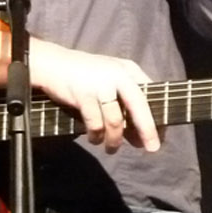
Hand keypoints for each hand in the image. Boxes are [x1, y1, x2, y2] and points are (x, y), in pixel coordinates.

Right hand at [31, 41, 159, 152]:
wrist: (51, 63)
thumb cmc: (83, 75)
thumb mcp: (109, 79)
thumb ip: (124, 104)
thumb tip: (138, 136)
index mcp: (129, 71)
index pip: (150, 96)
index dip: (157, 118)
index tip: (160, 137)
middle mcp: (118, 75)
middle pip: (139, 106)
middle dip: (148, 130)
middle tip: (152, 149)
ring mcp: (100, 85)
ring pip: (115, 120)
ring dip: (115, 139)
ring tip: (111, 148)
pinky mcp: (83, 95)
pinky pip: (95, 123)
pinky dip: (96, 135)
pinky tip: (94, 139)